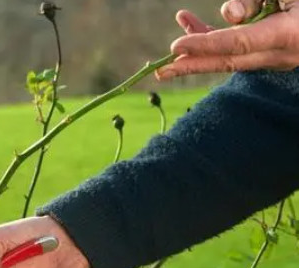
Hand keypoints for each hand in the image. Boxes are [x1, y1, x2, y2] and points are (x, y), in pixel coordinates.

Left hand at [156, 0, 298, 79]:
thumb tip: (230, 16)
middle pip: (227, 61)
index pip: (237, 44)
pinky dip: (214, 38)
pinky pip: (237, 49)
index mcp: (288, 36)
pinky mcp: (270, 52)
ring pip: (229, 54)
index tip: (176, 49)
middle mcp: (280, 53)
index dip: (205, 46)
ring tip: (177, 33)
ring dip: (200, 44)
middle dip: (192, 65)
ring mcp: (275, 57)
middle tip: (161, 72)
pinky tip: (190, 22)